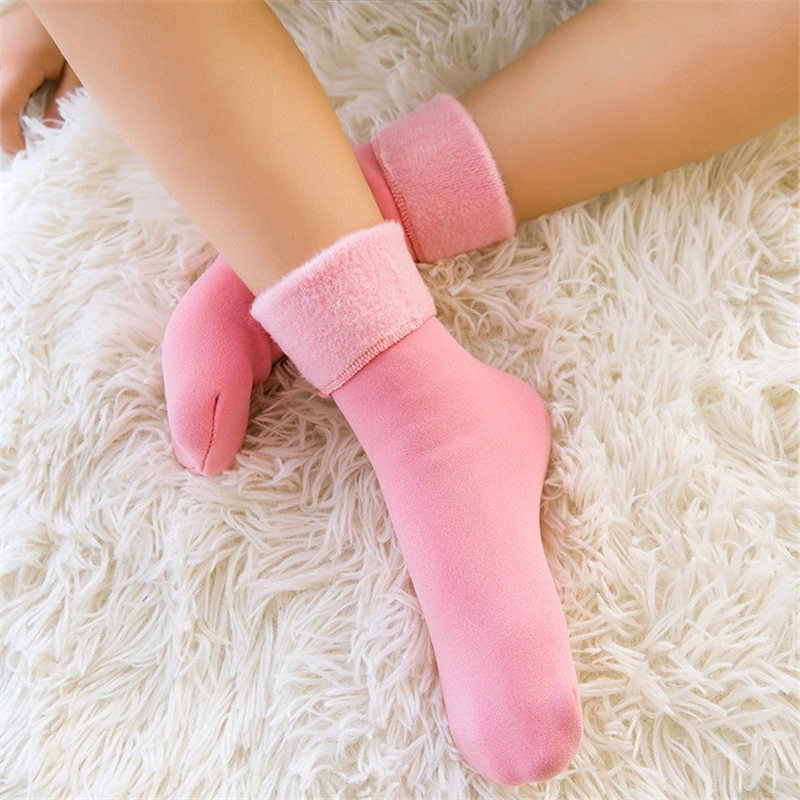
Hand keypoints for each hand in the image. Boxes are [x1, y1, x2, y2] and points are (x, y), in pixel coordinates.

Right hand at [0, 1, 81, 154]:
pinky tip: (16, 110)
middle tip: (22, 146)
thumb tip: (50, 130)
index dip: (9, 138)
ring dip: (2, 117)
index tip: (24, 155)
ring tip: (20, 129)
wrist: (61, 4)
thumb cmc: (72, 34)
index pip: (1, 109)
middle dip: (2, 132)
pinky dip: (3, 102)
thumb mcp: (77, 71)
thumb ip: (65, 101)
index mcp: (17, 65)